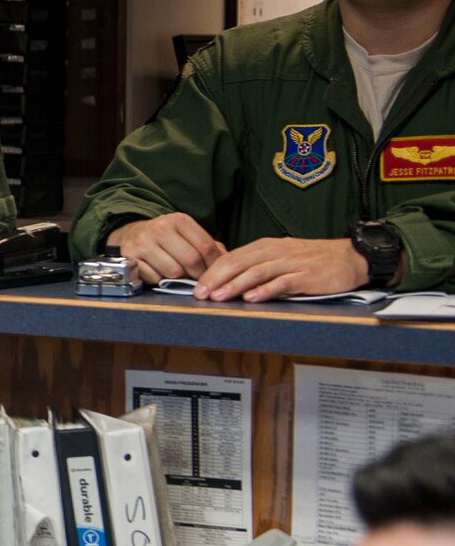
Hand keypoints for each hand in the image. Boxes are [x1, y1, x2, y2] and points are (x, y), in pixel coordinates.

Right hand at [107, 213, 225, 283]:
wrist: (133, 233)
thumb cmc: (167, 238)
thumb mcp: (188, 235)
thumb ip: (209, 246)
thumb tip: (226, 262)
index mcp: (178, 220)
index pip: (205, 247)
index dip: (213, 264)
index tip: (214, 272)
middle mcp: (160, 228)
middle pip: (191, 260)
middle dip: (198, 274)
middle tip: (198, 279)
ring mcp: (143, 242)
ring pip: (173, 272)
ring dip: (178, 278)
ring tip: (178, 274)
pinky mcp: (130, 256)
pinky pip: (154, 278)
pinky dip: (159, 280)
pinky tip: (159, 272)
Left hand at [193, 236, 368, 301]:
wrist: (351, 257)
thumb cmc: (312, 260)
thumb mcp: (280, 257)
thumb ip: (256, 265)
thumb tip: (227, 278)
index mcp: (264, 247)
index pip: (231, 258)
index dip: (211, 272)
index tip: (195, 287)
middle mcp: (275, 252)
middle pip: (238, 263)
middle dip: (216, 279)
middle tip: (199, 294)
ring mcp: (291, 263)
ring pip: (256, 272)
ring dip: (235, 285)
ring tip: (218, 297)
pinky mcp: (307, 275)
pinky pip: (283, 282)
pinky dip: (266, 290)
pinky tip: (252, 298)